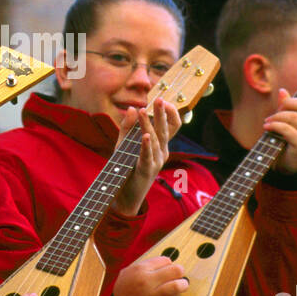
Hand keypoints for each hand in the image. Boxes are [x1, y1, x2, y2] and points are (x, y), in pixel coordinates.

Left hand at [114, 99, 179, 215]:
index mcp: (161, 145)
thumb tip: (134, 108)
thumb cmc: (126, 169)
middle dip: (162, 114)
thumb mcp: (124, 145)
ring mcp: (156, 162)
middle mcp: (162, 152)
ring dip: (148, 124)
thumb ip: (128, 127)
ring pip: (155, 140)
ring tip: (144, 110)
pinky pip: (147, 156)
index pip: (172, 126)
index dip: (170, 113)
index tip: (162, 100)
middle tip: (159, 99)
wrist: (125, 196)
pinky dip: (146, 146)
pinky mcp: (146, 170)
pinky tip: (145, 135)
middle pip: (165, 130)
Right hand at [114, 254, 187, 295]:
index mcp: (140, 270)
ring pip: (176, 287)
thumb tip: (163, 262)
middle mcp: (146, 281)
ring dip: (183, 285)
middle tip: (180, 276)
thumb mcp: (128, 272)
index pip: (165, 260)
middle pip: (174, 270)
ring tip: (182, 286)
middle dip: (180, 272)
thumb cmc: (121, 291)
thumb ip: (144, 266)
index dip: (170, 264)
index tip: (169, 268)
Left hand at [263, 88, 296, 173]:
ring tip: (267, 122)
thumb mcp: (286, 121)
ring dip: (277, 117)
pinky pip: (288, 130)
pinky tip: (267, 127)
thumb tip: (282, 91)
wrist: (287, 165)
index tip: (292, 100)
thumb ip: (286, 106)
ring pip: (294, 117)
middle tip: (276, 111)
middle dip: (287, 103)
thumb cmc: (286, 140)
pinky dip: (275, 126)